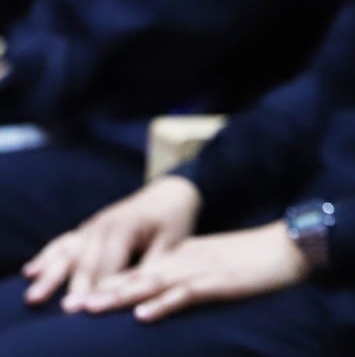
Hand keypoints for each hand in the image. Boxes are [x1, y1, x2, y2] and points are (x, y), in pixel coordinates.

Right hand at [23, 175, 199, 309]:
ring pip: (67, 254)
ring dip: (51, 275)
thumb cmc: (173, 221)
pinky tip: (31, 272)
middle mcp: (102, 226)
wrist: (168, 194)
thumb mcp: (171, 242)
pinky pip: (62, 243)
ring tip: (35, 295)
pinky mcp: (85, 230)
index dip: (101, 288)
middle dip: (76, 286)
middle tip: (68, 310)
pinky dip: (46, 257)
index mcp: (125, 227)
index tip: (92, 307)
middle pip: (85, 262)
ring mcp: (90, 227)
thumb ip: (152, 266)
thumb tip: (134, 291)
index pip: (110, 265)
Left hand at [75, 223, 309, 320]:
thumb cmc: (255, 260)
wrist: (290, 245)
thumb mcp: (215, 266)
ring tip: (91, 308)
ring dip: (120, 297)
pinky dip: (164, 304)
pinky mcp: (219, 281)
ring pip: (152, 283)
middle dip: (101, 291)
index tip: (76, 297)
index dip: (106, 284)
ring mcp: (200, 269)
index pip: (138, 270)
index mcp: (183, 255)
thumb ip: (188, 277)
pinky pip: (186, 294)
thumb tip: (161, 296)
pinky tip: (144, 316)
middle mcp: (185, 259)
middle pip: (136, 276)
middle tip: (67, 305)